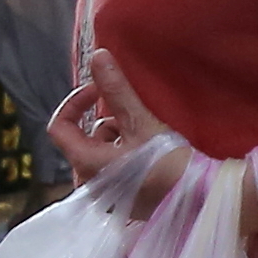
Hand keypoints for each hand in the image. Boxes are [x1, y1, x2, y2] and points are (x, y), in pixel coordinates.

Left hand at [41, 69, 166, 190]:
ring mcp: (104, 194)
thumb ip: (117, 90)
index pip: (59, 127)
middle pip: (83, 138)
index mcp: (86, 163)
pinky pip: (112, 167)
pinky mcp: (121, 199)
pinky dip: (126, 155)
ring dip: (118, 138)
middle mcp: (89, 182)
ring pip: (99, 152)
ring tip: (147, 139)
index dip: (75, 102)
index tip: (98, 92)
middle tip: (133, 118)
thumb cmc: (168, 165)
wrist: (198, 198)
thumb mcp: (141, 123)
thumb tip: (99, 57)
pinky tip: (150, 155)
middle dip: (107, 123)